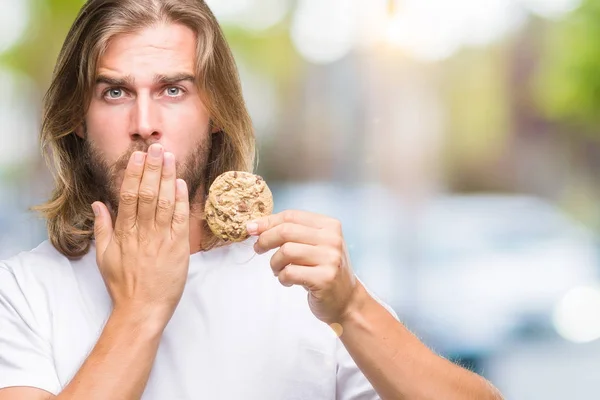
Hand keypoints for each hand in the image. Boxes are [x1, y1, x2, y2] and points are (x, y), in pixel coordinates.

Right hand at [92, 144, 190, 326]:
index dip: (134, 173)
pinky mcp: (178, 248)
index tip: (138, 156)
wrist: (142, 309)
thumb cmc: (123, 284)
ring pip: (164, 202)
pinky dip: (181, 201)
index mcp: (123, 232)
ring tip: (170, 157)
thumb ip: (102, 228)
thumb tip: (98, 204)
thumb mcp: (104, 257)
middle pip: (148, 193)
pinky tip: (181, 184)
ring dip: (167, 177)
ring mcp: (161, 239)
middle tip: (157, 147)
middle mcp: (142, 232)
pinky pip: (180, 220)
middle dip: (153, 168)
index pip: (129, 195)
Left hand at [248, 210, 357, 324]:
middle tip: (258, 249)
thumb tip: (255, 226)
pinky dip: (282, 278)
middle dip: (265, 240)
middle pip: (286, 231)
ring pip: (286, 252)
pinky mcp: (325, 278)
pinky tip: (288, 281)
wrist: (346, 300)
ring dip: (274, 263)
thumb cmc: (323, 270)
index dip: (268, 222)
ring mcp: (331, 259)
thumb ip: (291, 233)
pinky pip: (290, 273)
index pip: (291, 216)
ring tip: (279, 271)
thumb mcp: (314, 245)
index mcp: (329, 225)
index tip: (252, 229)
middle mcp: (332, 239)